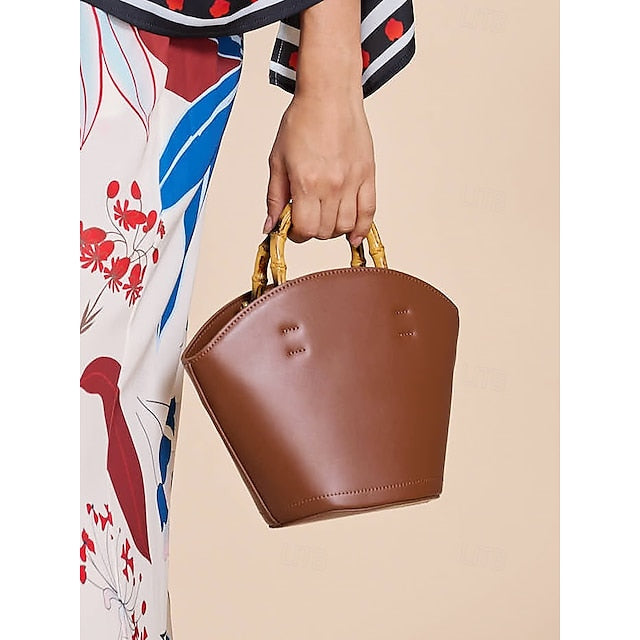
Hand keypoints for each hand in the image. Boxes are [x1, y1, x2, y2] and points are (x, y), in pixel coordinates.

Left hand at [264, 92, 375, 246]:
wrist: (329, 95)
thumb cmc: (301, 122)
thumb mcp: (277, 160)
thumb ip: (274, 197)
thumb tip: (270, 227)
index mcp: (306, 182)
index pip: (305, 229)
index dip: (296, 234)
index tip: (293, 227)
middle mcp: (331, 185)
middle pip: (325, 231)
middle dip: (313, 231)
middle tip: (307, 218)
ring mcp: (352, 181)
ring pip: (346, 226)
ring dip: (334, 230)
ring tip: (325, 218)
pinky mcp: (368, 175)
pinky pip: (369, 212)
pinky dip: (362, 229)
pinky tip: (353, 236)